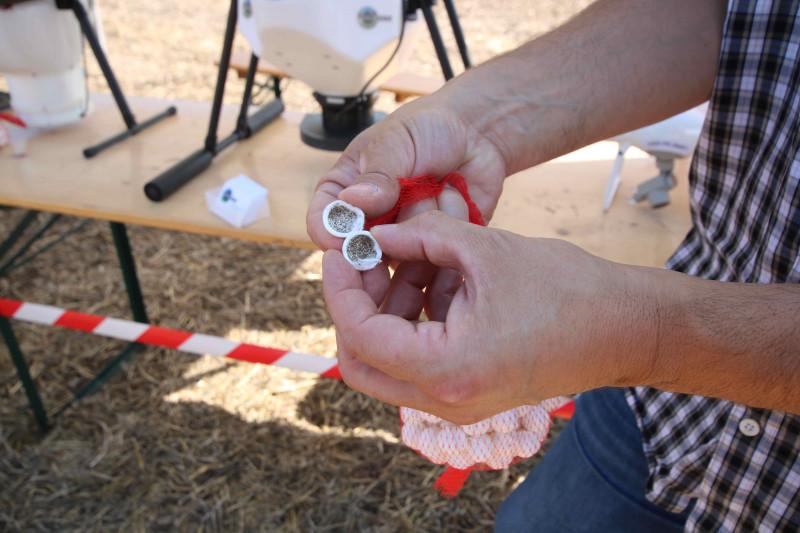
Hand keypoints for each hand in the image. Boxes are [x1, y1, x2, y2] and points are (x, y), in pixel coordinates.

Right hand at [307, 98, 507, 320]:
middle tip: (406, 209)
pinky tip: (455, 196)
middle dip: (385, 233)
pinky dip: (448, 223)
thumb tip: (353, 201)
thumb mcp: (395, 141)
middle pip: (360, 249)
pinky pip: (436, 252)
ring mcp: (402, 235)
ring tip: (438, 185)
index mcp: (345, 191)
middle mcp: (370, 220)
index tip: (347, 240)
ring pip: (401, 251)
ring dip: (422, 218)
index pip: (323, 221)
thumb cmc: (425, 128)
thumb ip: (377, 174)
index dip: (331, 234)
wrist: (475, 131)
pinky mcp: (433, 246)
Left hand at [323, 211, 656, 423]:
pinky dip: (416, 322)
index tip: (342, 250)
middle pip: (362, 362)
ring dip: (388, 310)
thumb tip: (379, 235)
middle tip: (365, 261)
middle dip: (355, 306)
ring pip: (389, 363)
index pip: (359, 333)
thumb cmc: (567, 290)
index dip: (340, 286)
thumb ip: (422, 235)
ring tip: (410, 258)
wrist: (624, 329)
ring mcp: (457, 403)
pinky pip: (420, 363)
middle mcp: (445, 400)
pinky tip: (435, 277)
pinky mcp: (470, 393)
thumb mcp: (485, 248)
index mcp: (445, 369)